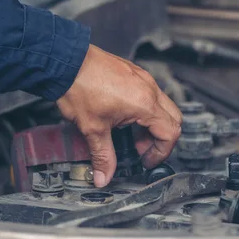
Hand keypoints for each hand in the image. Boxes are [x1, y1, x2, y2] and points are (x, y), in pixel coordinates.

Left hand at [57, 45, 181, 186]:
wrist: (66, 62)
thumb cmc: (79, 88)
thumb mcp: (92, 129)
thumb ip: (103, 156)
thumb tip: (104, 177)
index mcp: (145, 104)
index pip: (170, 133)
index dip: (161, 152)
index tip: (145, 160)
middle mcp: (149, 88)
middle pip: (173, 118)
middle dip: (160, 139)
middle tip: (140, 149)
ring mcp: (142, 77)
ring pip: (162, 105)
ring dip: (152, 123)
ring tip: (129, 134)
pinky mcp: (133, 72)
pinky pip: (149, 93)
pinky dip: (144, 109)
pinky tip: (122, 116)